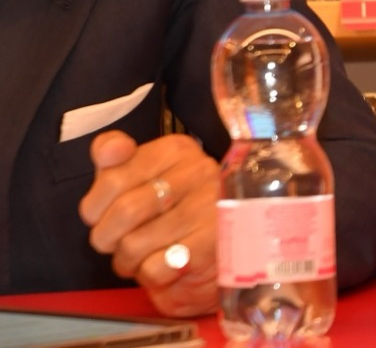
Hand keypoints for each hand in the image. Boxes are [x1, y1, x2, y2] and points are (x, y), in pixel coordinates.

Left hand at [79, 131, 220, 316]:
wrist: (232, 239)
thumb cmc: (172, 206)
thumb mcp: (142, 174)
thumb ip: (115, 158)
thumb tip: (111, 149)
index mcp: (175, 150)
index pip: (111, 180)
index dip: (95, 207)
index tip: (104, 213)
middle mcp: (197, 172)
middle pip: (123, 213)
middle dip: (108, 237)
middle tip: (120, 240)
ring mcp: (209, 207)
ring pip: (134, 245)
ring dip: (129, 260)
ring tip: (144, 254)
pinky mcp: (213, 244)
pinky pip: (154, 268)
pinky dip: (150, 275)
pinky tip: (164, 265)